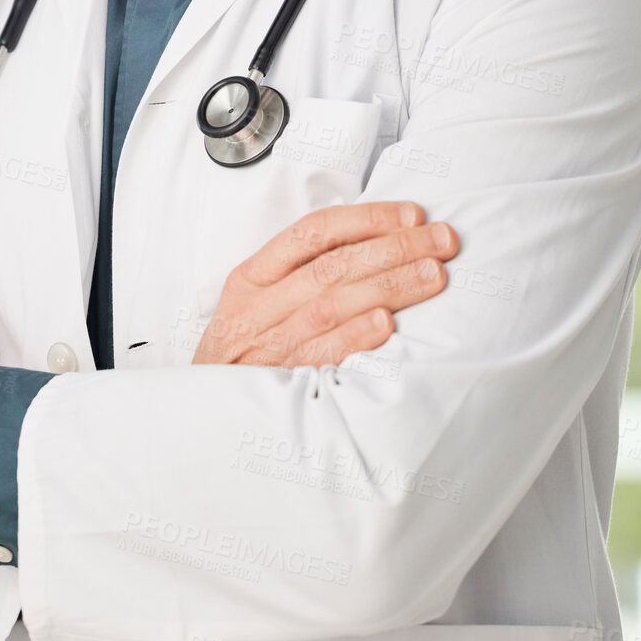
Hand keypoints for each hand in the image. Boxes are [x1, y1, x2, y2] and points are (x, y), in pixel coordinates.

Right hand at [192, 200, 457, 366]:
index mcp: (251, 278)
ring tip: (433, 275)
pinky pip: (318, 356)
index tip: (412, 214)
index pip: (313, 232)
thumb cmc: (241, 357)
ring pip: (330, 304)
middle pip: (332, 266)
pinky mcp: (276, 388)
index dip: (366, 219)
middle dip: (393, 248)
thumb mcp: (256, 306)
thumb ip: (300, 276)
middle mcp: (254, 308)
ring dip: (388, 287)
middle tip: (442, 241)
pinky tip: (387, 324)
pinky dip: (353, 337)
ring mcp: (264, 349)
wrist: (198, 426)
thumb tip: (376, 244)